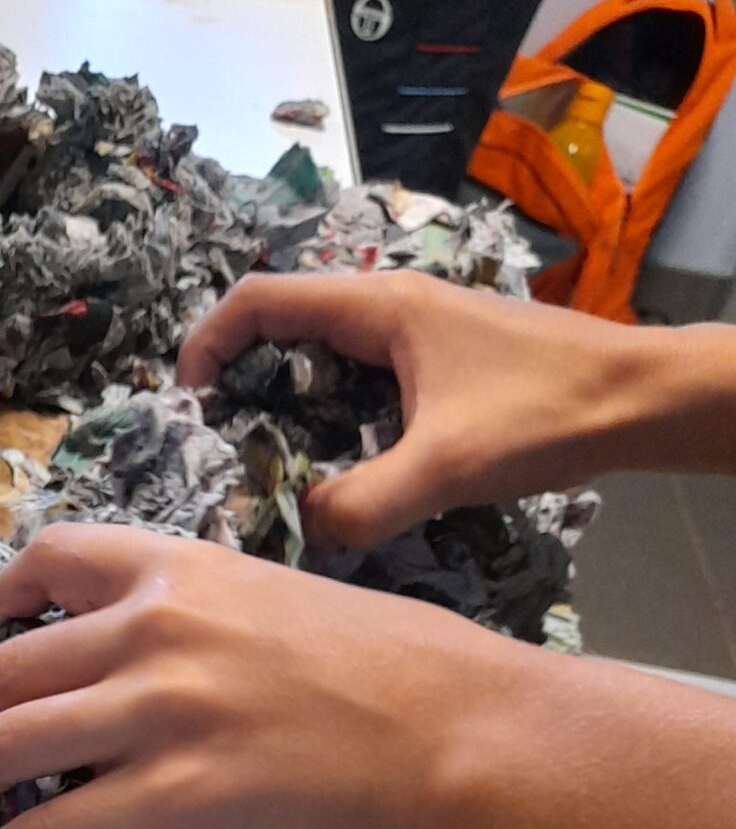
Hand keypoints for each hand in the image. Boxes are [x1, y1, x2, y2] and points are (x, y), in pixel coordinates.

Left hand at [0, 520, 735, 828]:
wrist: (470, 738)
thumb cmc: (412, 681)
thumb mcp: (296, 608)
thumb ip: (218, 627)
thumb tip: (175, 673)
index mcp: (188, 574)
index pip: (57, 555)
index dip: (2, 597)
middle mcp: (154, 630)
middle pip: (5, 666)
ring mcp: (157, 713)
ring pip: (3, 746)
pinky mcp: (169, 798)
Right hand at [175, 272, 686, 547]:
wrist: (641, 398)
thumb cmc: (547, 413)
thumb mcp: (446, 469)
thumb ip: (362, 504)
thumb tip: (306, 529)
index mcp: (379, 307)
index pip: (259, 299)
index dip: (207, 343)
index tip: (187, 401)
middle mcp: (391, 305)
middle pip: (284, 325)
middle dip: (240, 378)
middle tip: (219, 445)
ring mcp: (418, 331)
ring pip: (323, 355)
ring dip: (286, 401)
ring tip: (270, 464)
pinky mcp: (440, 360)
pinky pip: (359, 378)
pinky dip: (330, 414)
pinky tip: (339, 467)